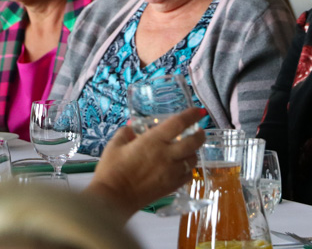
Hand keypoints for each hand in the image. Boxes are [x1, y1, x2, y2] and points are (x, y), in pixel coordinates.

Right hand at [84, 107, 205, 220]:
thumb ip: (126, 133)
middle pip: (194, 141)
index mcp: (154, 140)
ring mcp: (172, 172)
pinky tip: (181, 168)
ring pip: (193, 159)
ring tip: (188, 150)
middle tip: (199, 131)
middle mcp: (167, 155)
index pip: (179, 123)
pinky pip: (187, 175)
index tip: (198, 112)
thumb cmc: (111, 170)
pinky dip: (187, 169)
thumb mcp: (114, 145)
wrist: (113, 199)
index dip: (191, 115)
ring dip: (193, 152)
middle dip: (200, 134)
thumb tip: (132, 128)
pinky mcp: (171, 187)